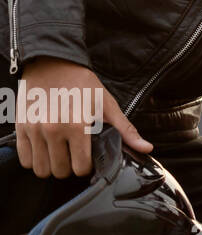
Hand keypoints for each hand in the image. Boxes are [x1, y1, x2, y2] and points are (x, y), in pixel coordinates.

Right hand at [15, 56, 152, 177]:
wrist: (52, 63)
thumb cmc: (82, 83)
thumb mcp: (107, 104)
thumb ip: (125, 130)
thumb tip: (146, 148)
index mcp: (78, 125)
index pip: (80, 167)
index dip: (87, 166)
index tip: (88, 158)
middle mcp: (53, 130)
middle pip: (60, 171)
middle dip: (70, 167)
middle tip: (74, 155)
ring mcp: (34, 130)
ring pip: (41, 170)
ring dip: (51, 166)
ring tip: (60, 153)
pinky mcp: (20, 128)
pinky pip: (24, 160)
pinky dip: (34, 160)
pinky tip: (45, 149)